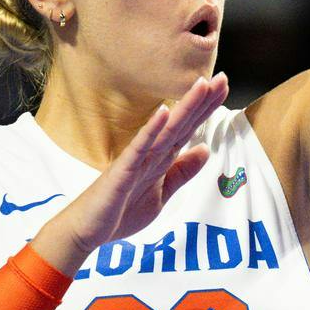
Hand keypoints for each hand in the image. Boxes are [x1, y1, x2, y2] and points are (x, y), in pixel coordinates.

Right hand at [32, 73, 228, 276]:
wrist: (87, 231)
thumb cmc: (120, 212)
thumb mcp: (162, 193)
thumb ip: (182, 172)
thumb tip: (205, 149)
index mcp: (160, 159)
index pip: (187, 129)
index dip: (205, 109)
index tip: (222, 87)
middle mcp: (150, 154)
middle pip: (181, 124)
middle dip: (201, 102)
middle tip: (222, 78)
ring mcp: (136, 160)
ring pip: (165, 130)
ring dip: (183, 107)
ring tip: (201, 85)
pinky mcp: (122, 171)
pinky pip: (139, 148)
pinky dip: (151, 130)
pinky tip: (163, 112)